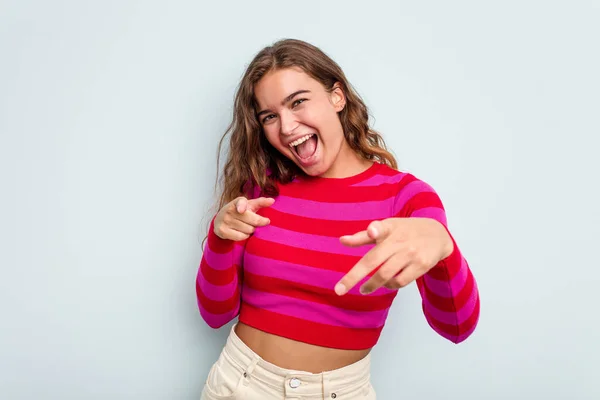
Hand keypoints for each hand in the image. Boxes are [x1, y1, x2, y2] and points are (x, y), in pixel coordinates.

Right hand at [213, 196, 274, 240]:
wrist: (220, 220)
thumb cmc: (239, 212)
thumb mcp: (249, 205)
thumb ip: (260, 202)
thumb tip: (272, 201)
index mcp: (237, 202)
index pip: (241, 202)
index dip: (242, 206)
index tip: (241, 210)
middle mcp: (229, 210)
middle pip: (252, 221)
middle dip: (257, 223)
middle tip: (254, 223)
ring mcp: (225, 221)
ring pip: (248, 230)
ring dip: (251, 230)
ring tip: (246, 226)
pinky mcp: (222, 231)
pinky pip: (241, 237)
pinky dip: (245, 236)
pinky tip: (241, 232)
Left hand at [335, 217, 452, 294]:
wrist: (438, 235)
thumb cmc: (405, 231)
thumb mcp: (387, 227)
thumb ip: (364, 236)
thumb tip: (342, 241)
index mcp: (390, 229)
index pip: (380, 229)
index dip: (375, 230)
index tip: (372, 231)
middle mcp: (400, 241)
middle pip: (374, 260)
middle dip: (354, 276)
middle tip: (339, 290)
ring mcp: (412, 254)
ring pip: (386, 275)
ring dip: (372, 285)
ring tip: (364, 289)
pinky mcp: (422, 265)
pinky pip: (401, 281)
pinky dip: (390, 285)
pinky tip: (385, 284)